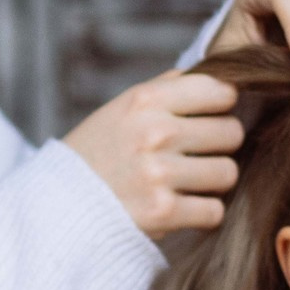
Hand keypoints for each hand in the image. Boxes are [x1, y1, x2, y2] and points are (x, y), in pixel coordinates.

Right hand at [62, 69, 243, 238]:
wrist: (57, 205)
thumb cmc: (97, 154)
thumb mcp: (122, 108)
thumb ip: (168, 89)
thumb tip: (220, 75)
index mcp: (146, 99)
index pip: (222, 90)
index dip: (221, 107)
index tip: (207, 120)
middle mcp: (154, 132)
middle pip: (232, 133)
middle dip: (219, 146)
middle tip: (197, 156)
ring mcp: (159, 173)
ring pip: (227, 173)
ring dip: (213, 182)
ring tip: (188, 183)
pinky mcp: (162, 212)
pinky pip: (214, 211)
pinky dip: (202, 214)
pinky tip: (182, 208)